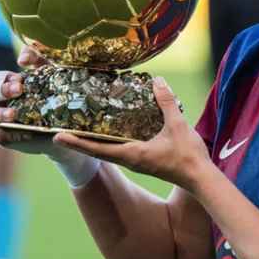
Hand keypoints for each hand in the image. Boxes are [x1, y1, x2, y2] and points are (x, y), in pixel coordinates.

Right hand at [0, 46, 46, 144]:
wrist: (64, 124)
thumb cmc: (51, 92)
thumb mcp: (47, 71)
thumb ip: (35, 57)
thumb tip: (21, 60)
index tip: (19, 78)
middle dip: (1, 90)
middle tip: (20, 89)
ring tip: (14, 114)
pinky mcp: (6, 138)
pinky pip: (0, 136)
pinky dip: (9, 132)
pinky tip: (25, 131)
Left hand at [53, 76, 210, 190]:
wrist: (200, 178)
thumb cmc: (188, 155)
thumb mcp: (177, 125)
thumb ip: (166, 102)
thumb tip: (157, 80)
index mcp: (132, 153)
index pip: (98, 149)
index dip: (77, 142)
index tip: (57, 137)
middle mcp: (130, 160)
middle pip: (97, 151)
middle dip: (78, 142)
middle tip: (58, 132)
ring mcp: (136, 161)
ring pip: (107, 152)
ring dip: (91, 143)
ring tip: (77, 131)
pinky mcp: (143, 160)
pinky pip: (118, 150)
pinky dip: (106, 142)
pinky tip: (107, 134)